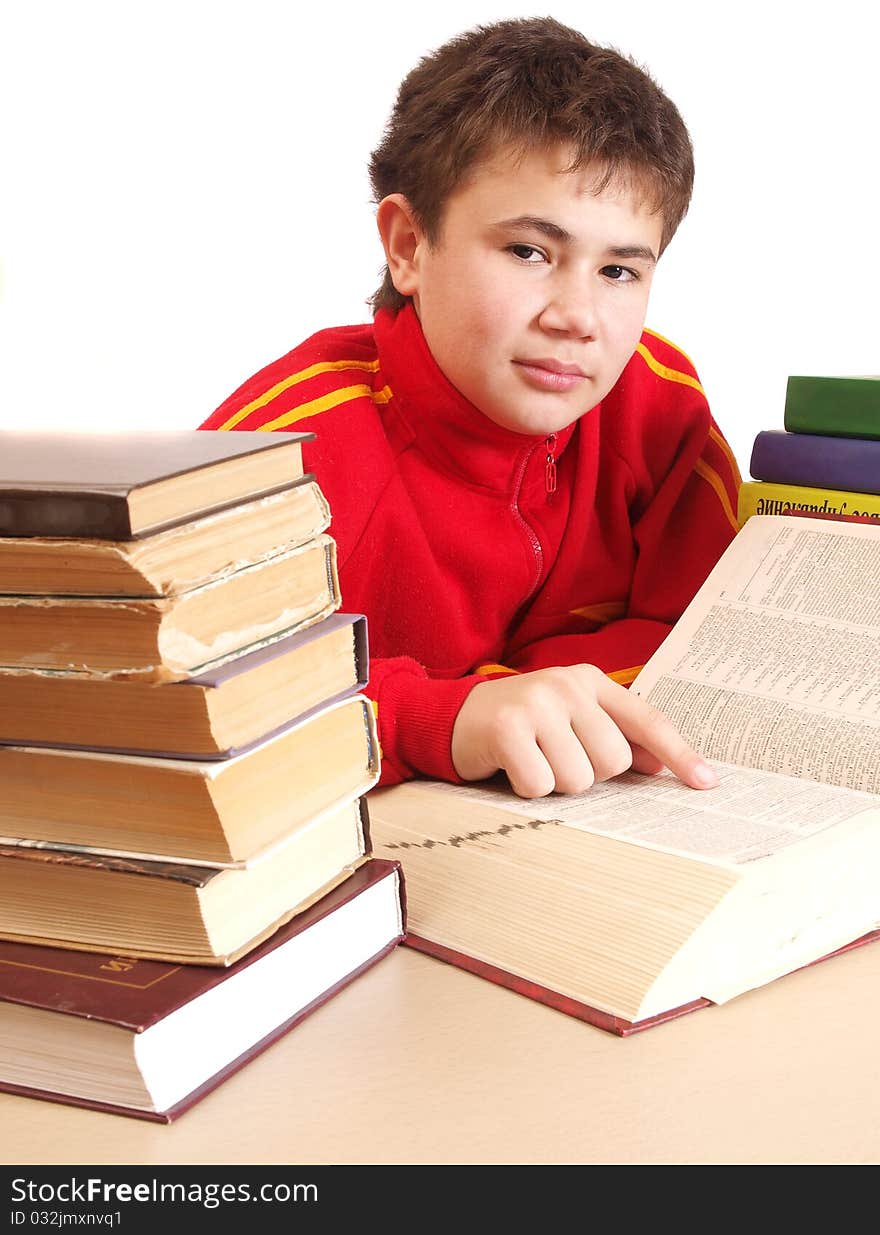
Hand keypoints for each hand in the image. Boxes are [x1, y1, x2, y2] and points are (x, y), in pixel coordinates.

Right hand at [450, 664, 717, 797]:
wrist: (450, 717)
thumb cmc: (520, 725)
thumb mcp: (569, 721)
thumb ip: (613, 736)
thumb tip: (660, 765)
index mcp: (590, 681)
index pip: (647, 720)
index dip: (679, 754)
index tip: (706, 783)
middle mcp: (567, 685)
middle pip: (612, 762)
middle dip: (586, 774)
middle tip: (554, 757)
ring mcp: (537, 703)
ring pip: (578, 779)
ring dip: (554, 784)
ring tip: (531, 760)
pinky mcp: (507, 728)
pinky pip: (541, 785)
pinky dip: (526, 788)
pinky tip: (510, 766)